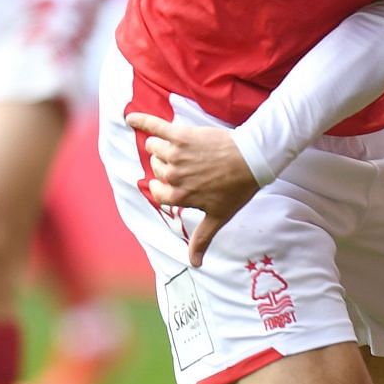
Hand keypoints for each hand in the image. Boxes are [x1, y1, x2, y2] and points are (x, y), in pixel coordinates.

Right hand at [129, 113, 261, 268]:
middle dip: (168, 166)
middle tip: (189, 163)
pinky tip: (130, 118)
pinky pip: (155, 127)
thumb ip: (202, 239)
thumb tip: (195, 264)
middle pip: (156, 168)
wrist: (253, 159)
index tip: (175, 183)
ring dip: (162, 147)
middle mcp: (173, 175)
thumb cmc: (237, 189)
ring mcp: (176, 154)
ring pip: (154, 149)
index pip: (157, 191)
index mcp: (178, 196)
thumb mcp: (219, 217)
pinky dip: (141, 121)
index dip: (165, 187)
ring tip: (180, 147)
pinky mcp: (181, 135)